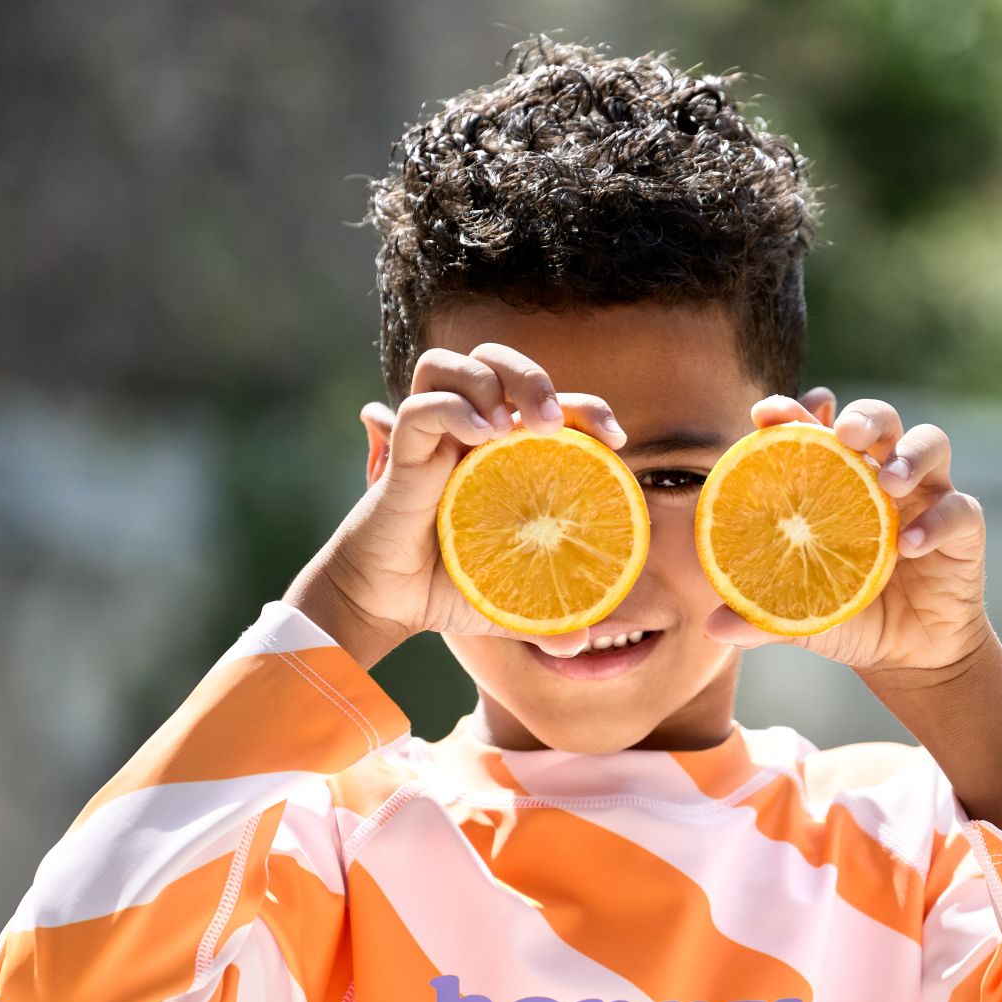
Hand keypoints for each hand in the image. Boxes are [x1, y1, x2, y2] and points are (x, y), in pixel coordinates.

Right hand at [284, 343, 627, 664]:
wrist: (385, 606)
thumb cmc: (446, 589)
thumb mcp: (510, 601)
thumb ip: (548, 616)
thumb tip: (582, 642)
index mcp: (501, 452)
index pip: (545, 400)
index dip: (586, 406)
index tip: (616, 440)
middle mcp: (465, 434)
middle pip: (494, 360)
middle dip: (531, 375)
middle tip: (553, 422)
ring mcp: (432, 440)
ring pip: (449, 365)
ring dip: (491, 382)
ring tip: (514, 426)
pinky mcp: (401, 456)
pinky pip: (419, 408)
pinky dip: (454, 409)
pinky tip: (482, 436)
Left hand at [703, 390, 994, 676]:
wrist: (907, 656)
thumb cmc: (848, 616)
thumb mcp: (800, 615)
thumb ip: (761, 614)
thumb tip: (713, 626)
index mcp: (838, 480)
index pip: (818, 429)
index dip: (795, 411)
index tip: (768, 413)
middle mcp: (882, 476)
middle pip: (879, 420)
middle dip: (864, 417)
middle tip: (846, 436)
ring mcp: (926, 495)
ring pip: (929, 443)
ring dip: (910, 455)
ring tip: (889, 484)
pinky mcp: (963, 527)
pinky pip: (959, 510)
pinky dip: (937, 522)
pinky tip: (911, 547)